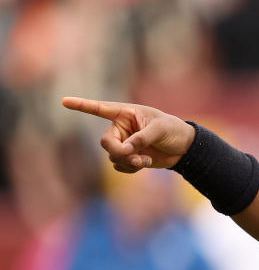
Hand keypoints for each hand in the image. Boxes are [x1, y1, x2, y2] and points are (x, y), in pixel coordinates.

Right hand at [61, 97, 194, 172]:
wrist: (183, 147)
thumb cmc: (173, 130)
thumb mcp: (160, 129)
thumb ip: (142, 137)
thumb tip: (126, 149)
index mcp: (126, 113)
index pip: (100, 108)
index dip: (82, 105)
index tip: (64, 101)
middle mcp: (121, 128)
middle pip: (106, 142)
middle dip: (118, 152)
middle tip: (133, 158)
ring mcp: (124, 143)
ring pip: (113, 156)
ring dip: (127, 162)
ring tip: (145, 160)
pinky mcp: (129, 157)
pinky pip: (120, 166)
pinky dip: (130, 168)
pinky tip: (144, 164)